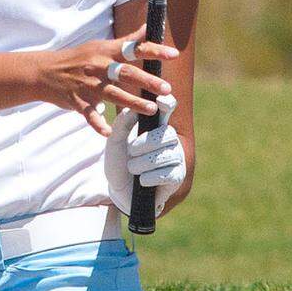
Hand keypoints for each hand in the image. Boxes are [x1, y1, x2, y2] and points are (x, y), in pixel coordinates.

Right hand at [38, 23, 178, 136]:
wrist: (45, 72)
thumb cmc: (79, 58)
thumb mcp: (100, 45)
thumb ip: (126, 40)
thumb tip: (147, 27)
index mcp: (106, 51)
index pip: (134, 48)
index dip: (154, 50)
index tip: (173, 54)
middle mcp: (98, 66)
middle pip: (126, 73)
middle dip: (147, 81)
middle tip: (166, 89)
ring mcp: (87, 85)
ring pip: (112, 94)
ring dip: (132, 102)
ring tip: (151, 109)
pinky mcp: (77, 101)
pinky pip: (89, 114)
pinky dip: (97, 123)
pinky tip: (107, 131)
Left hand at [103, 90, 185, 217]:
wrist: (119, 190)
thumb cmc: (119, 162)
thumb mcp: (114, 142)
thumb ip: (121, 124)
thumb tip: (133, 109)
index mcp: (156, 127)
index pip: (167, 109)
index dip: (167, 103)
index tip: (160, 100)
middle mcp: (170, 140)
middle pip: (167, 134)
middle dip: (145, 144)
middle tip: (132, 152)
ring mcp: (176, 158)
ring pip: (166, 155)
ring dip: (144, 163)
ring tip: (133, 168)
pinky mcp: (177, 176)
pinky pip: (168, 173)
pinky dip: (150, 177)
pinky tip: (142, 181)